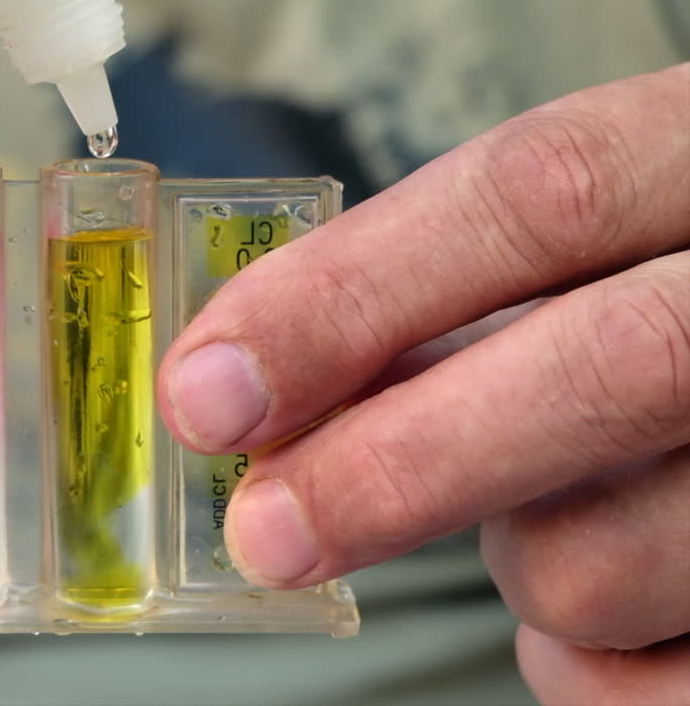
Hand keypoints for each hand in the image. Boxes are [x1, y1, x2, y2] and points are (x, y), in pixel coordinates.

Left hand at [158, 63, 689, 703]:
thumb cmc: (670, 307)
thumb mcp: (595, 249)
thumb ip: (450, 293)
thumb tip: (254, 382)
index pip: (537, 197)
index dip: (349, 297)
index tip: (211, 387)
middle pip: (605, 370)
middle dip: (397, 467)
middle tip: (267, 532)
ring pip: (601, 559)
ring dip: (518, 564)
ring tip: (558, 511)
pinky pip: (639, 685)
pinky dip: (582, 661)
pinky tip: (621, 598)